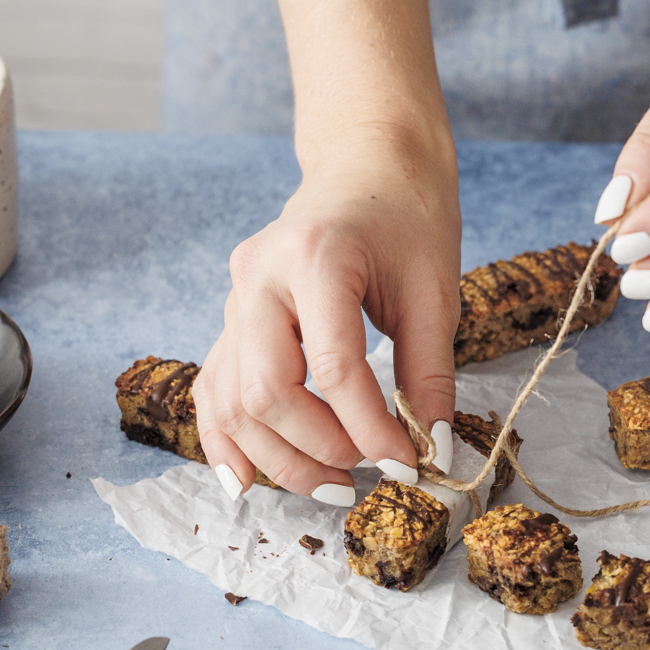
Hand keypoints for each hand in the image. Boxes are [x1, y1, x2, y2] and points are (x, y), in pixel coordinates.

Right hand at [193, 125, 460, 501]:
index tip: (407, 463)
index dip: (370, 428)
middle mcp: (259, 276)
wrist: (367, 164)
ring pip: (233, 401)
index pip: (335, 367)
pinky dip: (227, 441)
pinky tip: (249, 483)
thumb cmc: (407, 217)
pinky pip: (214, 389)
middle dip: (318, 449)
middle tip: (366, 475)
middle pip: (267, 392)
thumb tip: (434, 450)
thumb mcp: (435, 292)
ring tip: (332, 484)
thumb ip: (430, 375)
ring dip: (278, 458)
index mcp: (316, 255)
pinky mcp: (230, 318)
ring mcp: (235, 297)